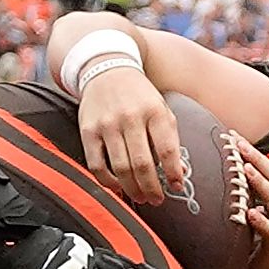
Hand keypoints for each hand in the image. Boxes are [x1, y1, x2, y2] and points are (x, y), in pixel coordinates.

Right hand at [77, 62, 185, 205]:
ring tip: (140, 197)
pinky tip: (118, 185)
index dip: (174, 173)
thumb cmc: (139, 95)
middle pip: (142, 164)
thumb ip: (170, 139)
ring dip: (132, 189)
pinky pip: (96, 164)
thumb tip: (180, 173)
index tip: (177, 187)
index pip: (167, 150)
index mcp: (154, 111)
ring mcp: (107, 124)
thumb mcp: (161, 109)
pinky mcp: (88, 130)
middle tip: (157, 199)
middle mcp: (130, 117)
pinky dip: (108, 181)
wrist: (106, 69)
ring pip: (120, 168)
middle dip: (152, 188)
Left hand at [233, 135, 268, 268]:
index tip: (234, 135)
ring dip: (261, 183)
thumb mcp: (254, 209)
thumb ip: (245, 192)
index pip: (268, 167)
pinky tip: (250, 214)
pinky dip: (262, 221)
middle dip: (257, 159)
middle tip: (239, 145)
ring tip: (246, 171)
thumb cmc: (263, 237)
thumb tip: (224, 170)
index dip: (252, 151)